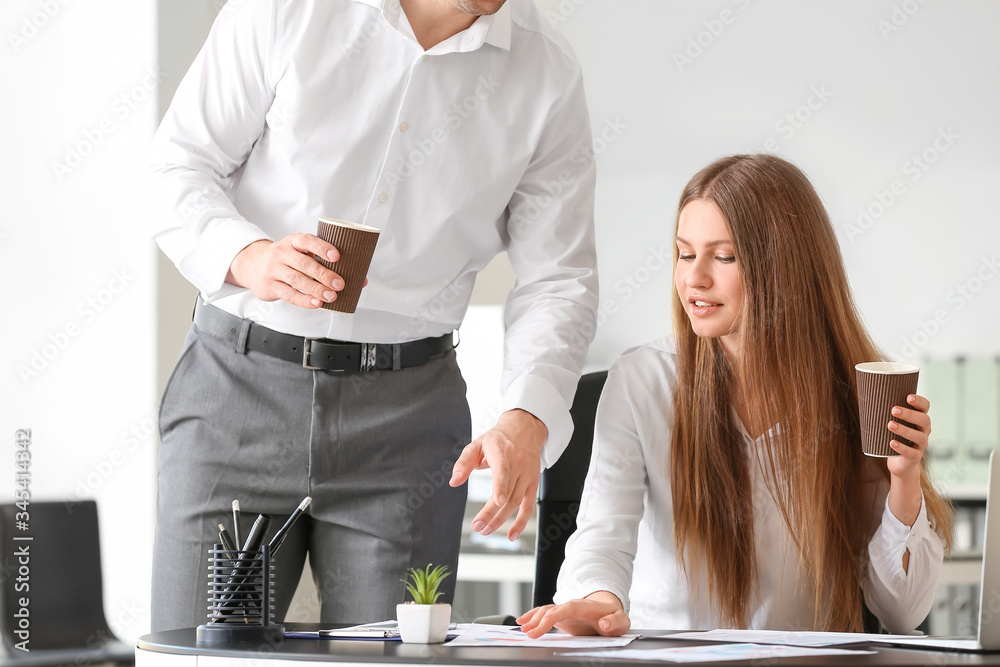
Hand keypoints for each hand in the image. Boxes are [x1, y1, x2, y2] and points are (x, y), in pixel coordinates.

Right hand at [227, 235, 356, 307]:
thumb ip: (325, 263)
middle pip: (304, 263)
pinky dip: (304, 300)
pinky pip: (289, 294)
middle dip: (324, 274)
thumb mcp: (301, 253)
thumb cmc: (287, 259)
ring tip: (332, 296)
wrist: (254, 265)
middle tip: (340, 284)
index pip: (307, 240)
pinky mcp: (270, 286)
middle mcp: (282, 253)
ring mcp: (274, 269)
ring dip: (316, 289)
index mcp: (293, 241)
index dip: (322, 247)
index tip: (337, 256)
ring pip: (297, 280)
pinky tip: (316, 303)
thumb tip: (360, 280)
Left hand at [449, 409, 546, 540]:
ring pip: (516, 502)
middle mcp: (518, 465)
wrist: (525, 430)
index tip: (498, 501)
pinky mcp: (533, 484)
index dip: (501, 486)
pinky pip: (529, 506)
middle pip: (507, 493)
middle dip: (492, 513)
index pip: (504, 471)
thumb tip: (454, 481)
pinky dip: (522, 522)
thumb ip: (464, 463)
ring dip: (501, 520)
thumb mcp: (477, 444)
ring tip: (485, 530)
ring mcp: (527, 476)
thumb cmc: (498, 439)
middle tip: (477, 526)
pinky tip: (512, 535)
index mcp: (503, 453)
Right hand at [516, 592, 629, 637]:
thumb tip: (604, 624)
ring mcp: (564, 610)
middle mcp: (572, 606)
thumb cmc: (613, 616)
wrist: (608, 609)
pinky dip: (532, 616)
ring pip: (545, 610)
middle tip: (529, 634)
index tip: (543, 624)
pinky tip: (523, 622)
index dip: (554, 615)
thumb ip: (615, 622)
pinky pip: (543, 613)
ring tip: (523, 629)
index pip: (567, 608)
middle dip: (538, 621)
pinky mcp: (560, 615)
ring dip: (533, 618)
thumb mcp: (621, 621)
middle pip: (552, 610)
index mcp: (585, 607)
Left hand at [885, 393, 930, 529]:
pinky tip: (891, 443)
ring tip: (890, 425)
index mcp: (919, 419)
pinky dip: (901, 447)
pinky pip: (911, 452)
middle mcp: (924, 431)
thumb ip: (884, 411)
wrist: (900, 463)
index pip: (925, 407)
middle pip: (924, 420)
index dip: (919, 401)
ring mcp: (921, 445)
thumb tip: (864, 395)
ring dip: (904, 430)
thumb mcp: (891, 423)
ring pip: (919, 436)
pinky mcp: (915, 457)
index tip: (908, 397)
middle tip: (893, 409)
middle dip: (910, 414)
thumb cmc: (893, 437)